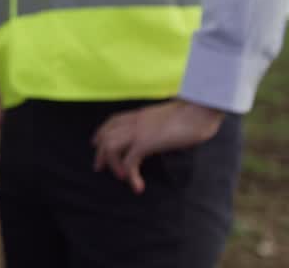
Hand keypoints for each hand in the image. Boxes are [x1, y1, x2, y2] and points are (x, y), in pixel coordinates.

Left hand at [92, 99, 224, 193]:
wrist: (200, 110)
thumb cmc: (195, 114)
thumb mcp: (172, 118)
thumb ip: (163, 125)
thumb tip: (168, 135)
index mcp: (141, 115)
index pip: (114, 121)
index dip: (102, 132)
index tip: (96, 143)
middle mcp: (135, 121)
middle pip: (107, 135)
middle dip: (100, 153)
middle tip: (99, 168)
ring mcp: (138, 131)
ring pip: (111, 147)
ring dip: (112, 164)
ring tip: (121, 177)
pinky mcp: (145, 142)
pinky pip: (129, 161)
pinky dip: (131, 175)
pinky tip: (138, 186)